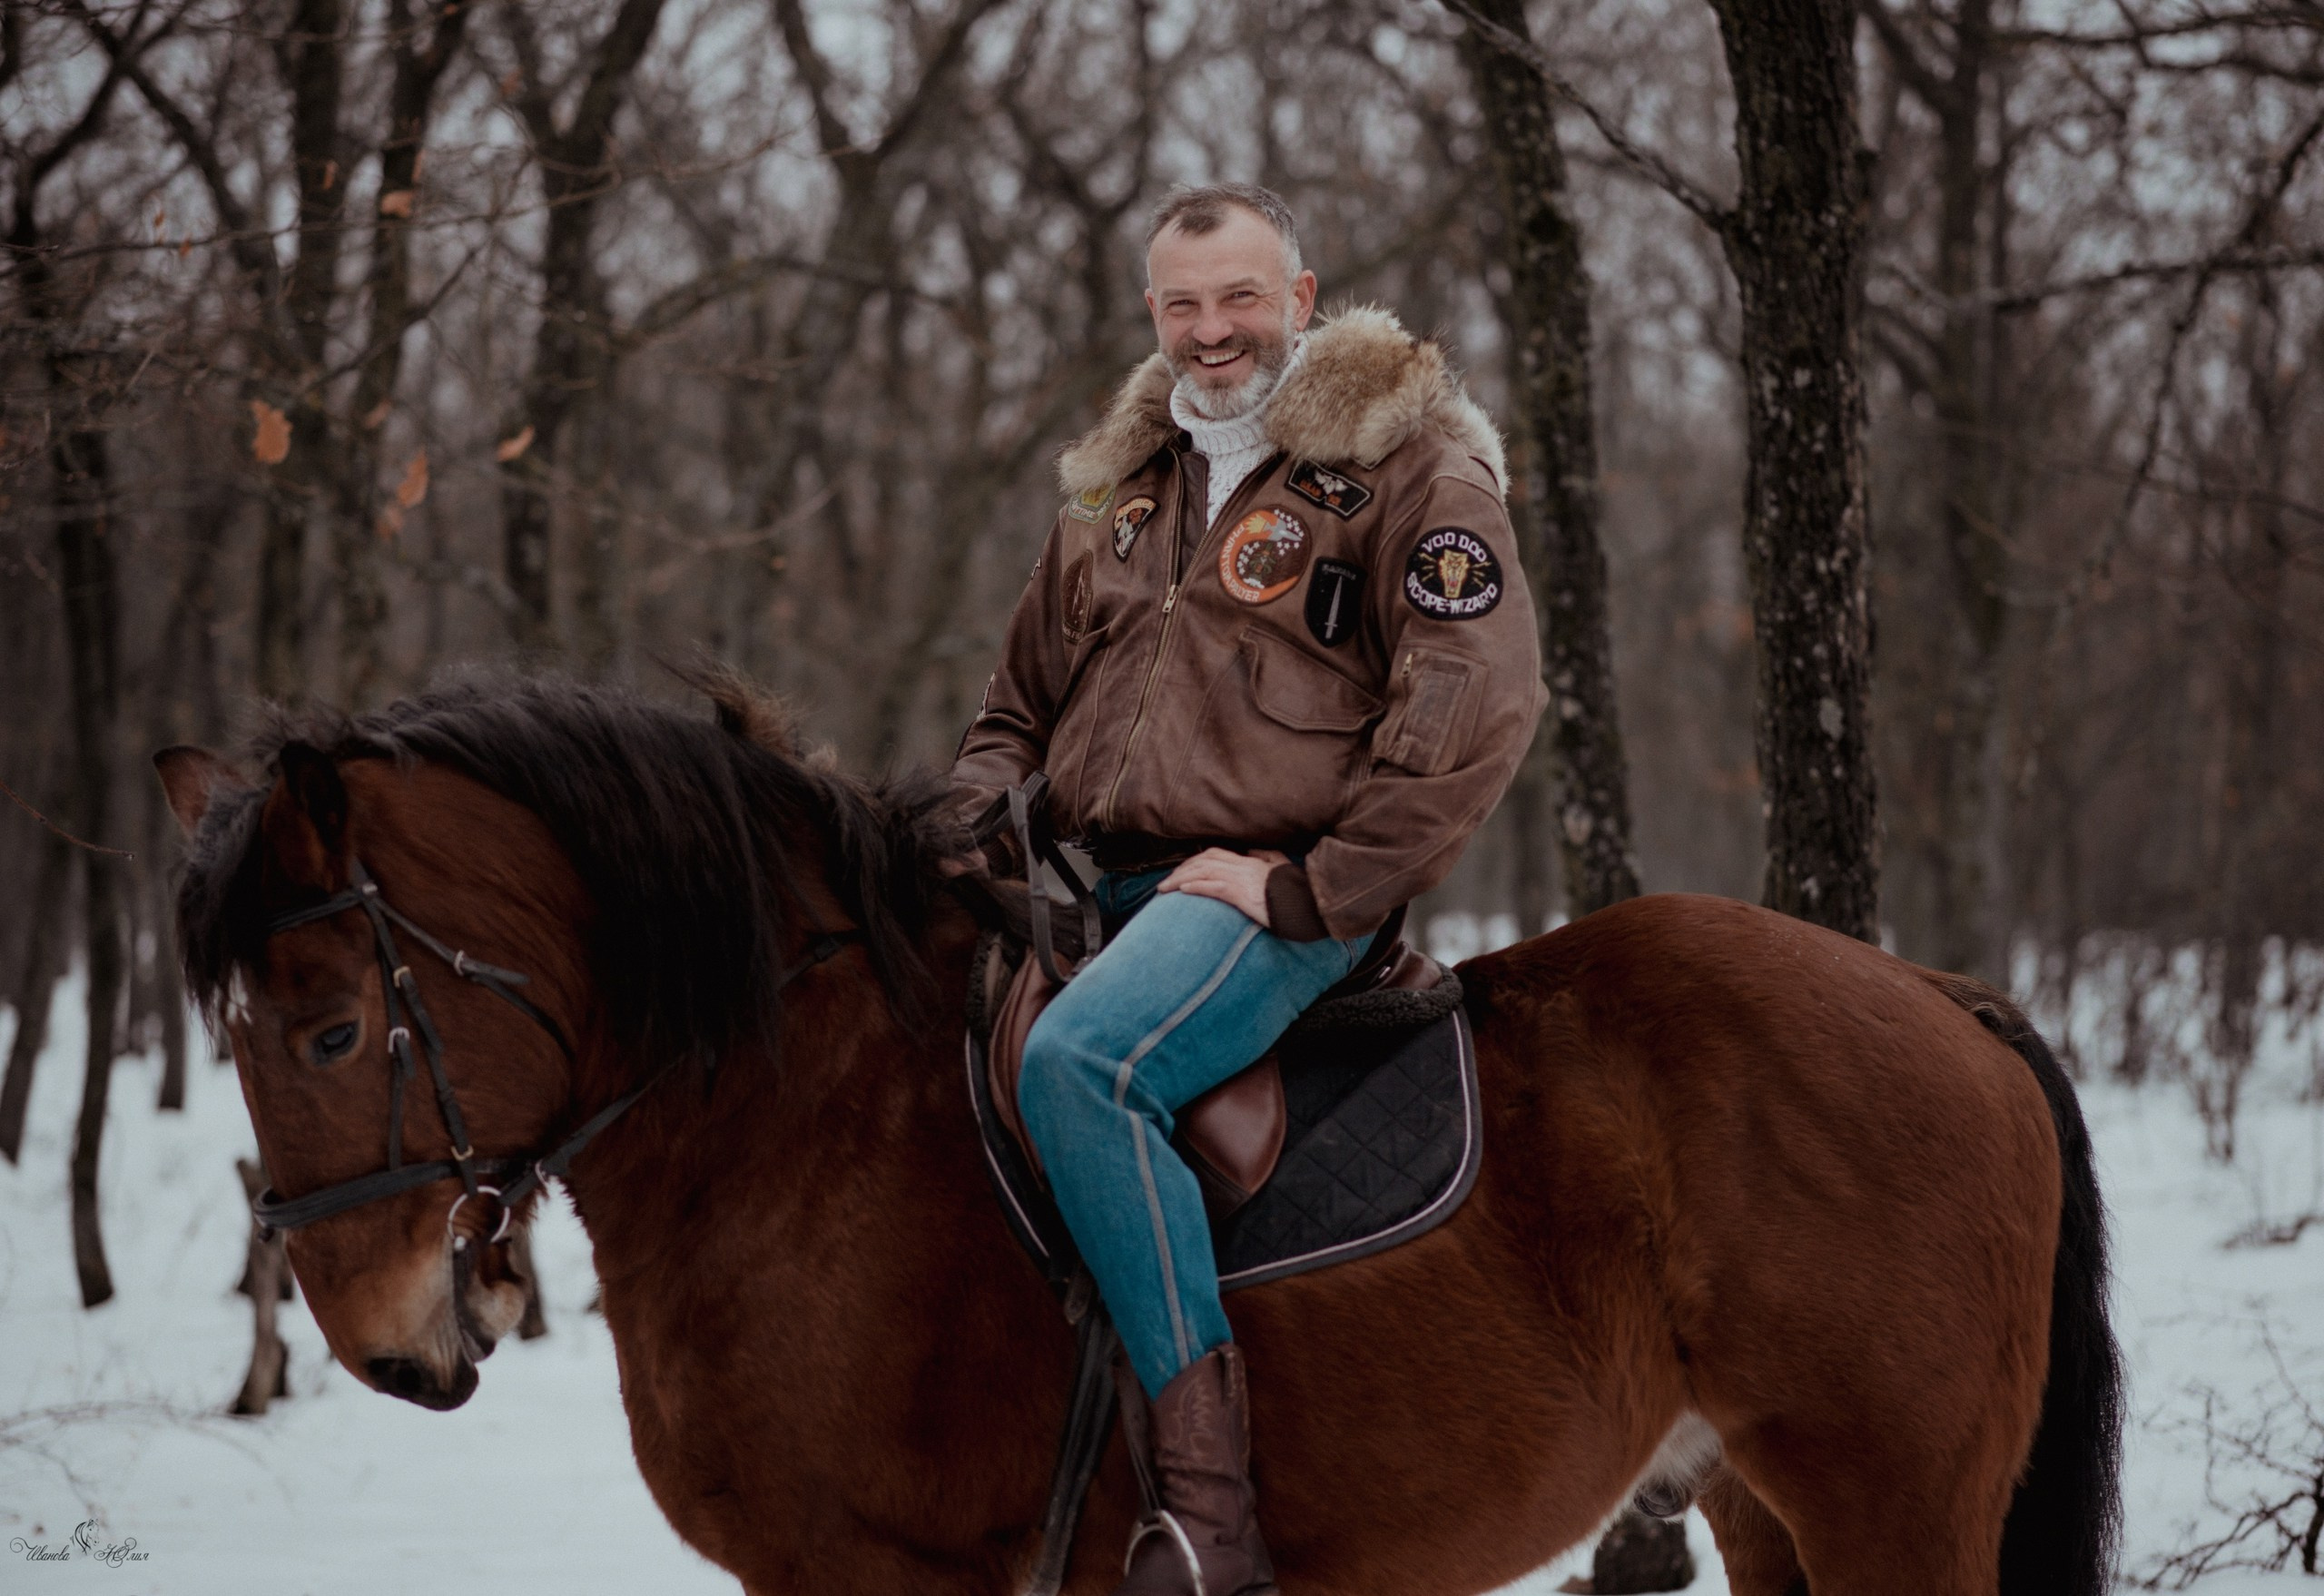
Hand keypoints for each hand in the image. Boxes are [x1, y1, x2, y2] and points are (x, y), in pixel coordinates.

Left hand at [1158, 847, 1287, 927]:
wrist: (1308, 903)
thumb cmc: (1296, 891)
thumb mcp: (1282, 868)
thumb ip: (1268, 857)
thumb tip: (1255, 850)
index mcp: (1250, 862)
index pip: (1215, 855)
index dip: (1194, 861)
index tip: (1180, 872)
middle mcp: (1244, 866)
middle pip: (1204, 861)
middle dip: (1181, 869)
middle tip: (1165, 883)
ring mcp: (1243, 878)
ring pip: (1204, 872)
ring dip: (1181, 879)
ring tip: (1165, 889)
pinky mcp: (1243, 894)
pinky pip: (1215, 887)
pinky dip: (1197, 886)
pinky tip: (1183, 891)